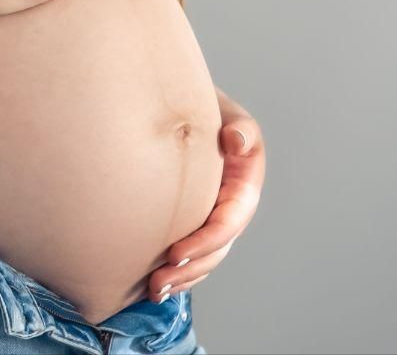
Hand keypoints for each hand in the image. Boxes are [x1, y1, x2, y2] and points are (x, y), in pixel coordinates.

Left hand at [147, 89, 264, 302]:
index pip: (228, 220)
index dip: (204, 240)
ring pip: (206, 257)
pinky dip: (179, 271)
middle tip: (157, 280)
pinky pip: (194, 253)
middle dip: (190, 268)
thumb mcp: (225, 110)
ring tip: (153, 290)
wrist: (179, 105)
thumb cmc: (205, 107)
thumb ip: (238, 126)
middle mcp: (232, 204)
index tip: (174, 253)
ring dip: (183, 277)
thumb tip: (236, 141)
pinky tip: (154, 284)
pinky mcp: (196, 219)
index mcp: (244, 182)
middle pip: (217, 247)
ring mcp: (215, 214)